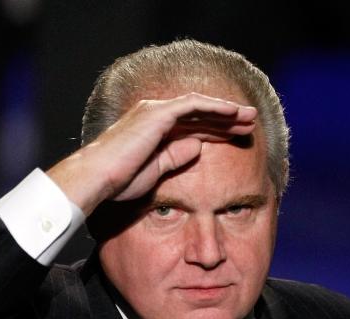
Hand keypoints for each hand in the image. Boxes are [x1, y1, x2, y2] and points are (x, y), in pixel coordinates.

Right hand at [47, 92, 256, 215]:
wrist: (98, 179)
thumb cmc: (119, 181)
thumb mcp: (156, 171)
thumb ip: (176, 157)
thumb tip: (198, 147)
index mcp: (153, 130)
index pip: (192, 127)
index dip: (216, 130)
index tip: (237, 136)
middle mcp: (155, 115)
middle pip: (199, 115)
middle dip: (226, 118)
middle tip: (251, 122)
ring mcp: (156, 112)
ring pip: (200, 107)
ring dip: (226, 111)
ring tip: (249, 117)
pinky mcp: (158, 115)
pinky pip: (193, 106)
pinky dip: (214, 107)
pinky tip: (233, 112)